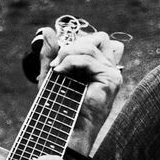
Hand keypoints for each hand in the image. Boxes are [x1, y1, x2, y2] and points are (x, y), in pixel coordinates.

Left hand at [35, 25, 124, 155]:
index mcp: (100, 67)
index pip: (95, 40)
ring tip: (57, 69)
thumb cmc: (60, 107)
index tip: (58, 58)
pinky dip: (70, 61)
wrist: (65, 128)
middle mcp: (109, 69)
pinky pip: (88, 58)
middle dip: (72, 46)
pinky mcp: (111, 79)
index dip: (76, 42)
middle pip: (96, 39)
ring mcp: (113, 74)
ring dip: (68, 54)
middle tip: (56, 63)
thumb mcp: (52, 75)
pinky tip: (60, 72)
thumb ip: (50, 53)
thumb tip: (46, 30)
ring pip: (89, 46)